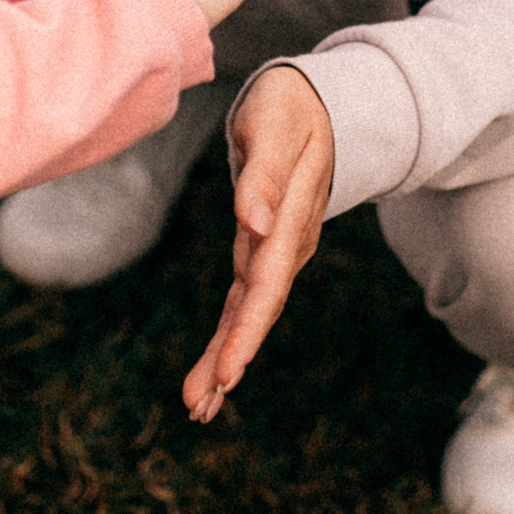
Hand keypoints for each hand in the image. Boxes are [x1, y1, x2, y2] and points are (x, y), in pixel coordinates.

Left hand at [182, 67, 331, 421]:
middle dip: (229, 359)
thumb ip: (266, 176)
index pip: (266, 283)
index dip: (247, 329)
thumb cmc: (290, 109)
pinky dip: (227, 337)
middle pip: (256, 310)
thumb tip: (254, 223)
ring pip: (247, 313)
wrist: (316, 106)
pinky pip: (243, 302)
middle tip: (200, 407)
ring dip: (224, 360)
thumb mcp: (276, 127)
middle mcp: (286, 246)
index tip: (229, 371)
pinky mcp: (262, 253)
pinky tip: (210, 373)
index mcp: (291, 220)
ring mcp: (276, 253)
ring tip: (197, 408)